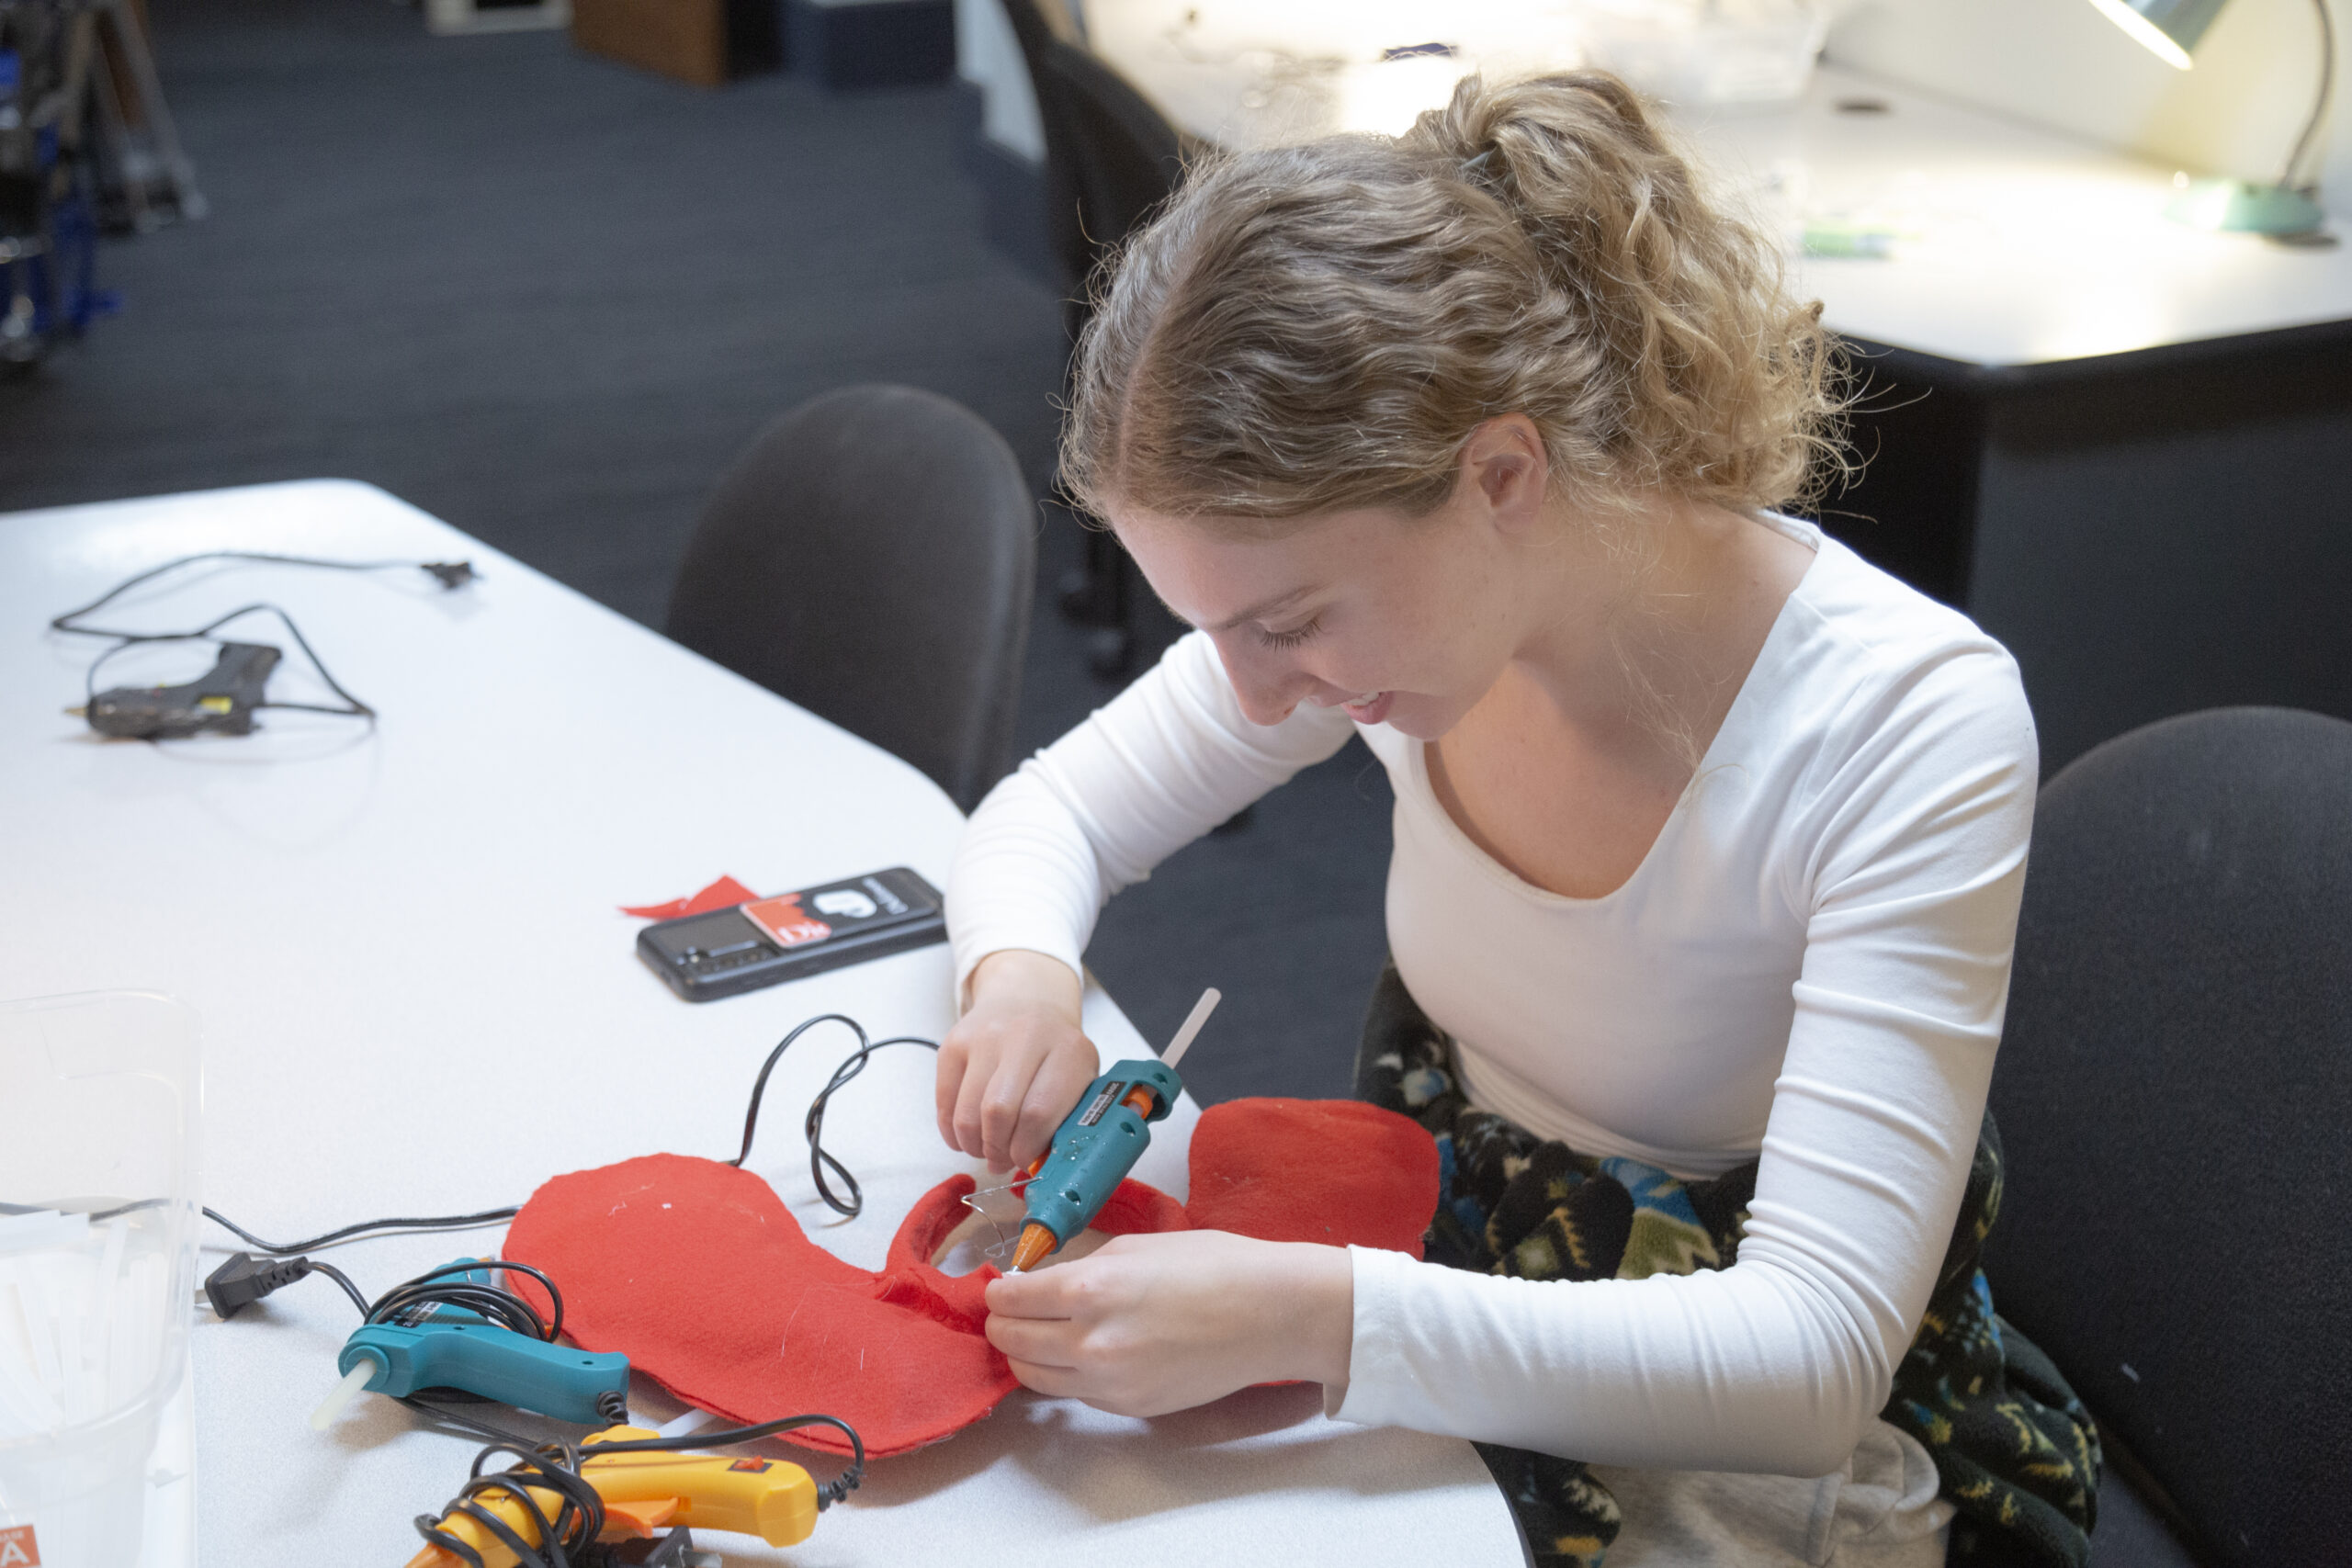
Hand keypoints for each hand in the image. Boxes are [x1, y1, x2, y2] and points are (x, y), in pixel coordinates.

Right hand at [938, 949, 1099, 1172]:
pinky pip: (944, 1102)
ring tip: (984, 1148)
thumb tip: (1036, 1166)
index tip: (1025, 1161)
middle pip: (999, 1112)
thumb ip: (1065, 1119)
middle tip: (1001, 1159)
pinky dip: (951, 1130)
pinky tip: (965, 1135)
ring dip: (973, 1144)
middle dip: (997, 1149)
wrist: (1026, 1000)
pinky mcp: (954, 1043)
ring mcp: (985, 1036)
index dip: (1026, 1149)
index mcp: (1068, 1051)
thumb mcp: (1078, 1079)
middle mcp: (1026, 1036)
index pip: (1039, 1113)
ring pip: (968, 1113)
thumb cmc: (1055, 1053)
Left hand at [983, 1229, 1353, 1417]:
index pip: (1011, 1300)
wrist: (1270, 1314)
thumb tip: (1043, 1283)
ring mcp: (1110, 1383)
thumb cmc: (1213, 1267)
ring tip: (1036, 1335)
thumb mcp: (1136, 1246)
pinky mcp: (1130, 1406)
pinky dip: (1066, 1374)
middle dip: (1002, 1324)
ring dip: (1025, 1354)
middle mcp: (1091, 1343)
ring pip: (1034, 1377)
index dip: (999, 1291)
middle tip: (1008, 1312)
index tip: (1000, 1287)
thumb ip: (1083, 1267)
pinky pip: (1075, 1394)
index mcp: (1091, 1290)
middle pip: (1011, 1342)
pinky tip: (1081, 1353)